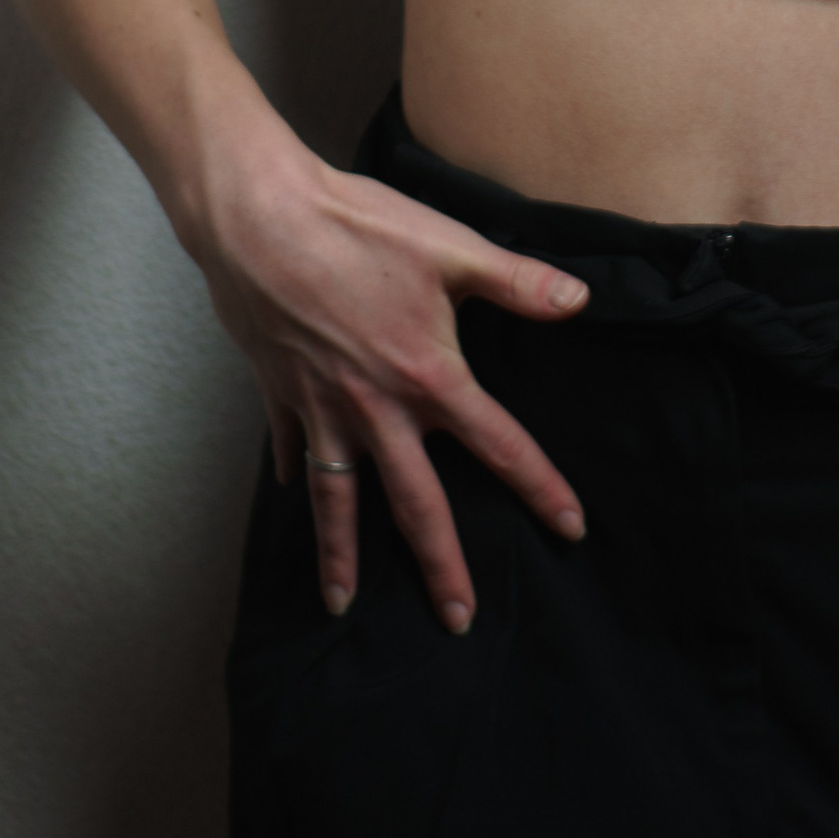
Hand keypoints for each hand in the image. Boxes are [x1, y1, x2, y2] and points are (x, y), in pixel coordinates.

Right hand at [195, 137, 589, 632]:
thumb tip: (579, 300)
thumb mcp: (451, 248)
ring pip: (337, 500)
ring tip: (342, 604)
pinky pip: (291, 449)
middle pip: (416, 504)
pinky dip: (296, 475)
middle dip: (442, 566)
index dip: (539, 487)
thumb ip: (517, 282)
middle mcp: (376, 409)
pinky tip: (296, 493)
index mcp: (428, 376)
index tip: (569, 528)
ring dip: (343, 554)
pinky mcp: (280, 392)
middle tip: (458, 618)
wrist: (260, 219)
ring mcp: (322, 408)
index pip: (499, 445)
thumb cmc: (358, 226)